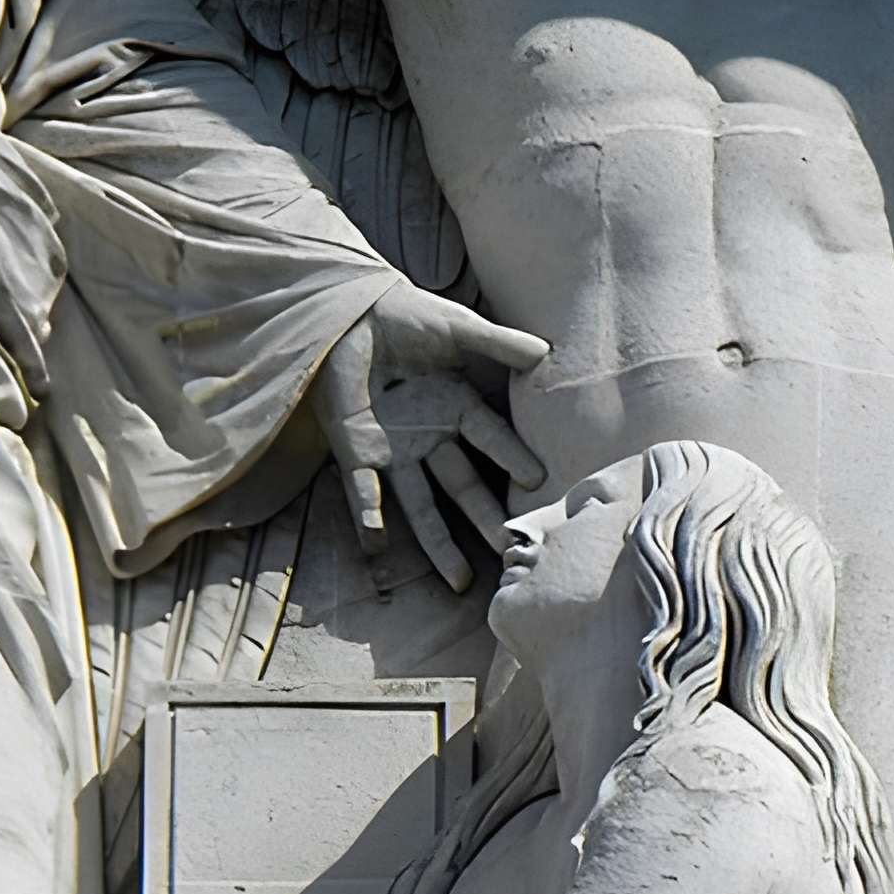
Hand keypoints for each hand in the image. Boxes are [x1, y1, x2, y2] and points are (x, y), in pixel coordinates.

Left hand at [315, 281, 548, 590]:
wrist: (348, 313)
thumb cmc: (407, 318)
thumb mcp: (456, 329)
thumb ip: (495, 343)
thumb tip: (544, 352)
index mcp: (458, 409)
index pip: (491, 439)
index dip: (512, 458)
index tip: (537, 481)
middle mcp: (431, 438)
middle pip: (462, 486)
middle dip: (485, 519)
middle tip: (508, 551)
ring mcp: (395, 450)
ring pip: (420, 504)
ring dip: (436, 542)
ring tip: (457, 579)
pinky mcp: (357, 451)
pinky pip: (363, 488)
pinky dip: (369, 512)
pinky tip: (376, 539)